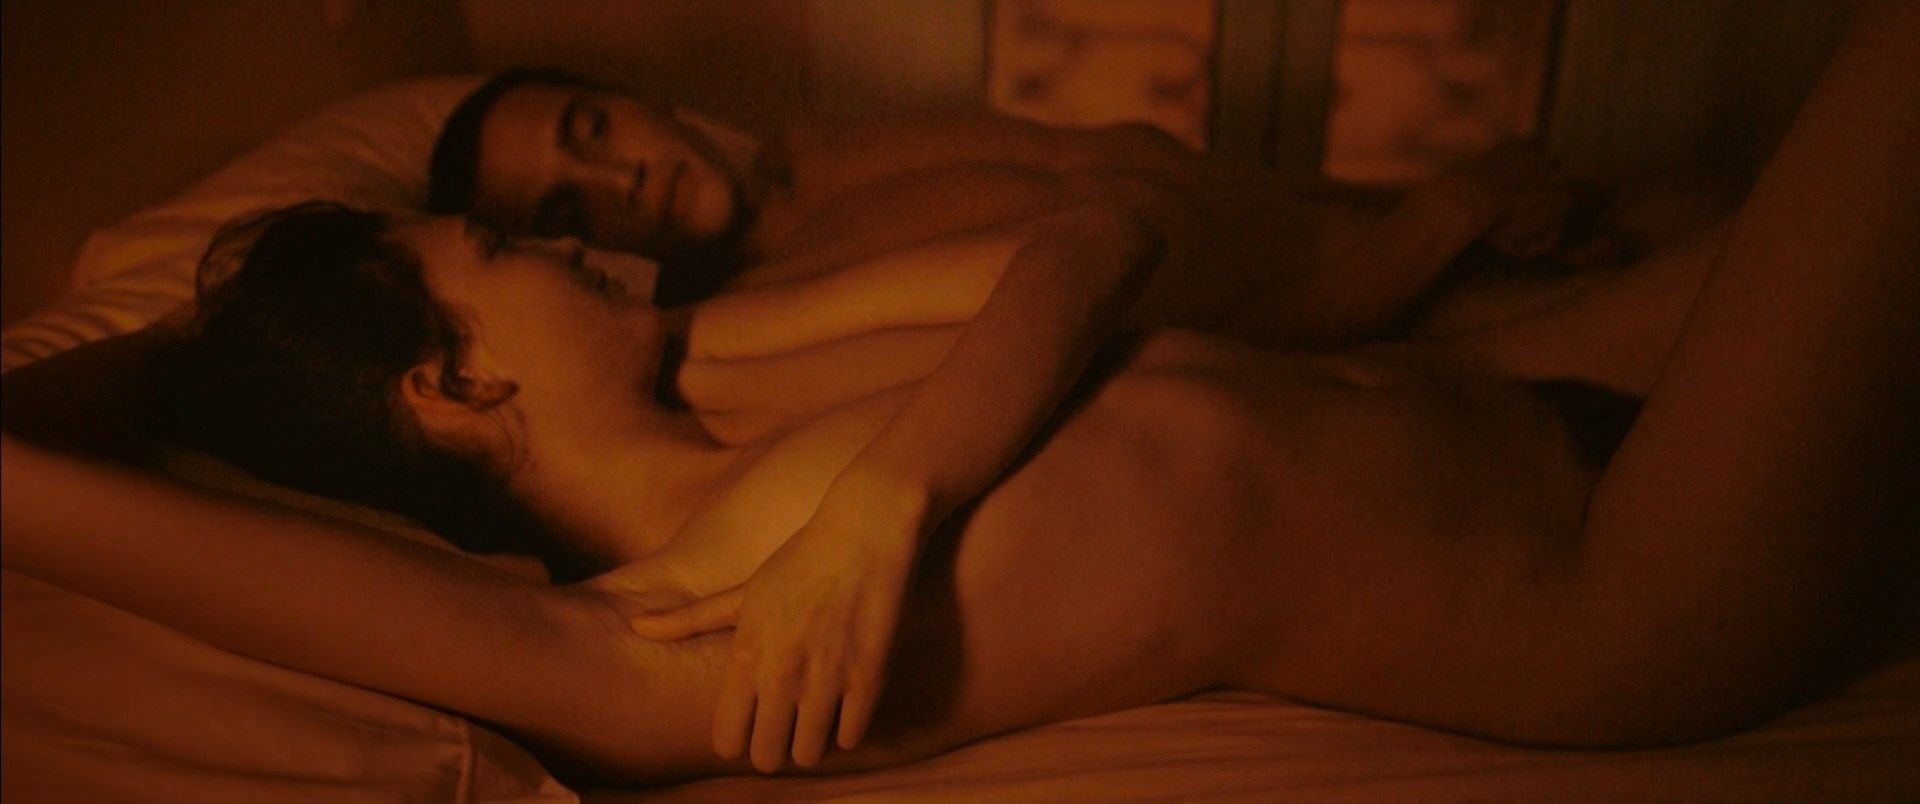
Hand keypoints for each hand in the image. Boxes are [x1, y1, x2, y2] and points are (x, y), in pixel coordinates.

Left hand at [630, 497, 923, 771]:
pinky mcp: (867, 680)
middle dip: (773, 748)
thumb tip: (636, 627)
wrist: (861, 536)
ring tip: (816, 719)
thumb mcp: (741, 593)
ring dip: (811, 742)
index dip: (737, 741)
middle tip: (784, 729)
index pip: (726, 740)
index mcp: (745, 658)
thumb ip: (690, 620)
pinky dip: (847, 729)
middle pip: (766, 757)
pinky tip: (845, 706)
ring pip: (809, 755)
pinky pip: (851, 737)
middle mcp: (781, 675)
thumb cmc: (798, 561)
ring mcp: (825, 680)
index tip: (750, 726)